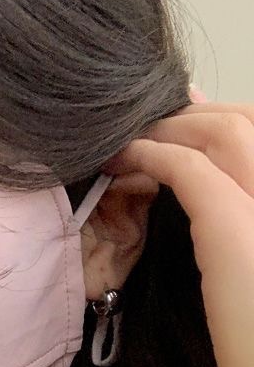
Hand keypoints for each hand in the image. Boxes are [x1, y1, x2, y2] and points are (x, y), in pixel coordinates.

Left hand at [101, 88, 253, 366]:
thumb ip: (237, 211)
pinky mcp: (234, 225)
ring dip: (168, 130)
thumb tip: (200, 175)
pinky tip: (125, 159)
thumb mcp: (248, 254)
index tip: (187, 112)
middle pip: (244, 122)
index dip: (223, 115)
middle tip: (152, 124)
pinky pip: (188, 170)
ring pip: (219, 133)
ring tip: (132, 140)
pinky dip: (152, 156)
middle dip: (193, 116)